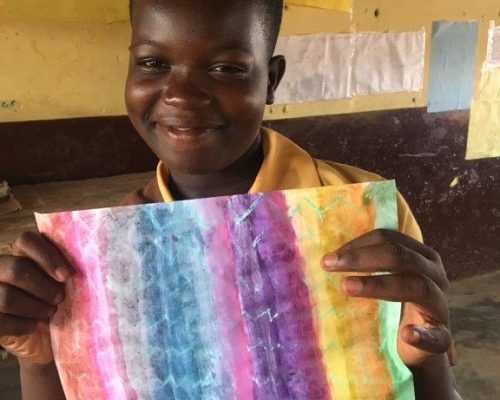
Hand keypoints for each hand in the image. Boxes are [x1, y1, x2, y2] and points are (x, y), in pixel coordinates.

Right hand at [0, 232, 70, 365]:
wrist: (49, 341)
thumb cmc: (63, 306)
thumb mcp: (68, 285)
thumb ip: (66, 270)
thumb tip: (77, 266)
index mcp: (22, 255)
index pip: (26, 240)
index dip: (46, 256)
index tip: (66, 275)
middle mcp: (1, 269)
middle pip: (16, 268)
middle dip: (43, 286)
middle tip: (60, 299)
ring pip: (6, 296)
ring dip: (34, 307)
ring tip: (50, 313)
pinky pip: (1, 320)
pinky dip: (22, 325)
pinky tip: (36, 326)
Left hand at [321, 229, 453, 366]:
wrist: (416, 347)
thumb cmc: (394, 306)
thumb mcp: (383, 279)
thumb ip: (365, 264)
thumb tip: (327, 256)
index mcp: (420, 256)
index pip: (390, 239)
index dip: (359, 244)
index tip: (330, 256)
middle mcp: (434, 275)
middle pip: (402, 258)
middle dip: (362, 259)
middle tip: (330, 264)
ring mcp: (441, 306)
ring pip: (417, 287)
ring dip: (380, 285)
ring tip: (347, 286)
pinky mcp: (441, 337)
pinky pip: (437, 336)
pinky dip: (422, 335)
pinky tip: (407, 334)